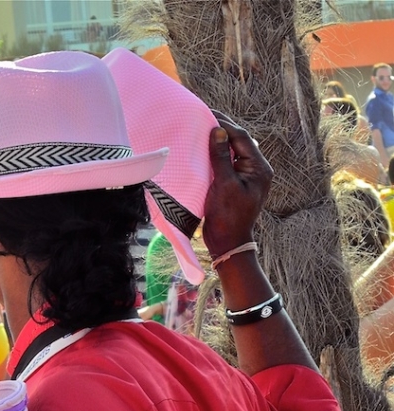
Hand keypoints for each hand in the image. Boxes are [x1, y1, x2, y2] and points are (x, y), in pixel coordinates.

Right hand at [202, 115, 272, 258]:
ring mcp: (247, 177)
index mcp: (259, 168)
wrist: (228, 244)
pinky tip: (204, 149)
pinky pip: (228, 162)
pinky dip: (216, 154)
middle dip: (222, 129)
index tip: (206, 115)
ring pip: (233, 150)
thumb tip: (218, 130)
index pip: (242, 137)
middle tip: (202, 117)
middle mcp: (256, 169)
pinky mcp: (237, 183)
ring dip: (218, 140)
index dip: (224, 124)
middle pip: (239, 141)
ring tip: (202, 129)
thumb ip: (221, 156)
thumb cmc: (227, 217)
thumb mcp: (224, 184)